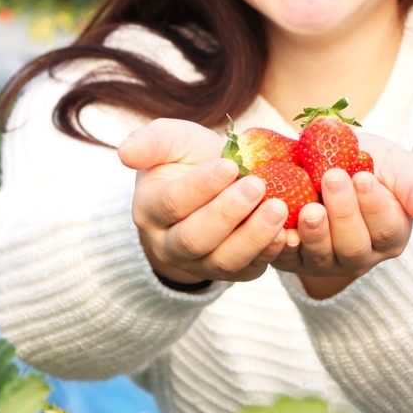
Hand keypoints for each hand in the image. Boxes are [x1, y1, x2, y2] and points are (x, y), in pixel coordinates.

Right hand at [120, 119, 289, 285]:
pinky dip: (269, 253)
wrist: (216, 183)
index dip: (201, 187)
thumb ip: (150, 142)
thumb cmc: (190, 158)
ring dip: (253, 236)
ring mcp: (200, 263)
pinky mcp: (231, 272)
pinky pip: (248, 270)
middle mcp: (169, 244)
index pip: (171, 204)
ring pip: (222, 261)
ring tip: (279, 208)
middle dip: (227, 214)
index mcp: (150, 209)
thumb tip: (125, 153)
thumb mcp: (171, 140)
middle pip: (194, 239)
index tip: (230, 165)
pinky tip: (287, 233)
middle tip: (257, 186)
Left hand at [273, 134, 412, 296]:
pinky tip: (277, 227)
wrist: (321, 161)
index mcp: (390, 236)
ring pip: (321, 257)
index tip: (363, 177)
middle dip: (343, 214)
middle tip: (333, 178)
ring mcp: (324, 260)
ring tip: (308, 206)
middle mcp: (360, 256)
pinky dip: (280, 246)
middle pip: (354, 247)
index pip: (386, 229)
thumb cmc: (368, 163)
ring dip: (314, 232)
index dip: (374, 205)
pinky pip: (285, 258)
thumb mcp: (399, 168)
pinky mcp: (291, 259)